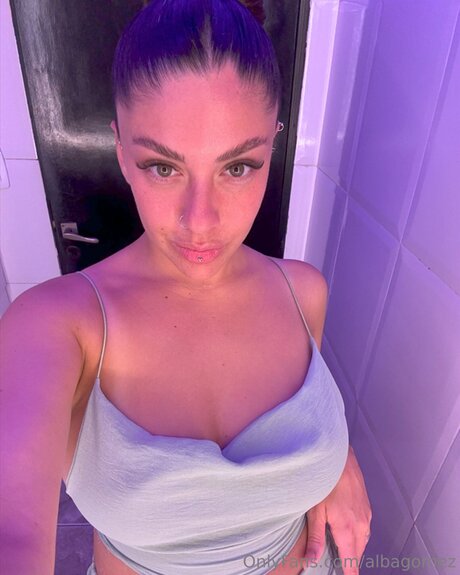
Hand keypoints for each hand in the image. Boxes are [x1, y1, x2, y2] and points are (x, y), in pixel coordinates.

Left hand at [304, 445, 371, 574]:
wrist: (340, 458)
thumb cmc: (325, 481)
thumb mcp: (315, 511)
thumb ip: (316, 538)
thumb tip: (312, 560)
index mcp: (348, 529)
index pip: (351, 560)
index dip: (350, 573)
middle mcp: (361, 525)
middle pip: (358, 552)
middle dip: (351, 562)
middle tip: (343, 567)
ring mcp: (366, 515)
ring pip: (363, 541)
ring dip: (355, 549)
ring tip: (345, 553)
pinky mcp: (366, 506)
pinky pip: (365, 528)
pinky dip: (359, 536)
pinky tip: (350, 532)